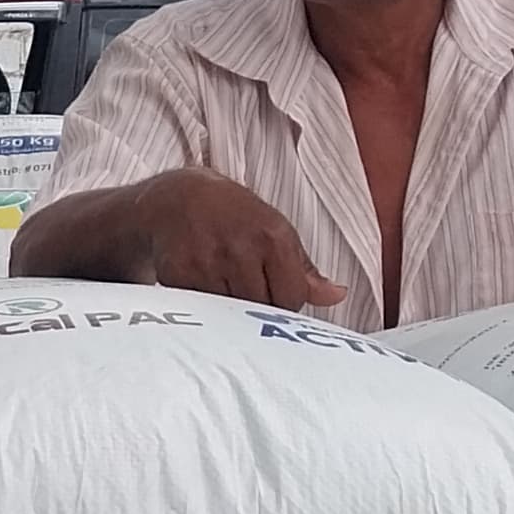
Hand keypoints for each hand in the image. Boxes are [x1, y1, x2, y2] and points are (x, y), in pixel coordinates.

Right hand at [116, 169, 348, 311]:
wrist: (177, 198)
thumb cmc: (234, 216)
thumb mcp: (275, 230)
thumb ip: (304, 269)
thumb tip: (336, 296)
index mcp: (272, 237)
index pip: (291, 298)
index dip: (285, 304)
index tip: (274, 295)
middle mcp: (240, 249)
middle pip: (260, 309)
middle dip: (256, 309)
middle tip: (246, 290)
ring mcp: (206, 263)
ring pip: (229, 314)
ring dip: (228, 310)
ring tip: (223, 286)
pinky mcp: (177, 275)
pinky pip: (200, 311)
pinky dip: (202, 308)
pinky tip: (201, 285)